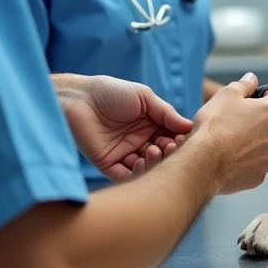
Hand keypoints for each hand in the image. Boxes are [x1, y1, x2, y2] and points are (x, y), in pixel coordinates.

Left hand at [53, 74, 193, 182]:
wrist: (78, 98)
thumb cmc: (111, 92)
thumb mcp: (143, 97)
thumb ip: (166, 112)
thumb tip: (189, 127)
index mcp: (149, 125)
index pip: (170, 137)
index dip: (177, 140)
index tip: (182, 139)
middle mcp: (139, 141)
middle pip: (160, 154)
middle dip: (167, 152)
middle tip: (168, 147)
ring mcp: (124, 154)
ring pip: (145, 166)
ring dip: (152, 162)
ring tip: (153, 151)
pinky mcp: (108, 164)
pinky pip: (125, 175)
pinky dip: (135, 173)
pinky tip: (139, 161)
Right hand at [191, 73, 267, 193]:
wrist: (203, 162)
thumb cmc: (214, 128)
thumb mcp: (226, 95)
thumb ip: (244, 85)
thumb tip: (252, 79)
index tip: (257, 99)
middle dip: (257, 122)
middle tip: (235, 122)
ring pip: (264, 145)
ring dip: (252, 142)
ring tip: (230, 142)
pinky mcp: (260, 175)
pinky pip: (255, 164)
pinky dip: (246, 160)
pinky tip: (230, 157)